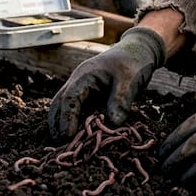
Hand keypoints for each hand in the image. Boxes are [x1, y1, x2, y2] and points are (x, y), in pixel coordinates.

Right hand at [47, 27, 165, 139]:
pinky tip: (76, 136)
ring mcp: (82, 87)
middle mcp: (78, 81)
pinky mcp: (89, 94)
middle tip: (58, 144)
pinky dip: (73, 120)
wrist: (138, 51)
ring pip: (64, 105)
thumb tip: (112, 123)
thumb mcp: (129, 80)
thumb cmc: (132, 63)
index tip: (67, 136)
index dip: (67, 118)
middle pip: (59, 102)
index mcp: (85, 75)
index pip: (70, 98)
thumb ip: (120, 100)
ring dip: (61, 122)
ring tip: (62, 144)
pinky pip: (76, 108)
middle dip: (57, 123)